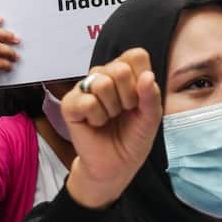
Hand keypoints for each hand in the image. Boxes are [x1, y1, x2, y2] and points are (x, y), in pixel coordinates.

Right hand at [64, 48, 161, 209]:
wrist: (116, 166)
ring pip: (103, 83)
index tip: (140, 99)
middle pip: (120, 69)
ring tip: (110, 118)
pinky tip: (96, 124)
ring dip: (112, 109)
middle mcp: (104, 75)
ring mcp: (85, 87)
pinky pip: (87, 102)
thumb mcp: (151, 117)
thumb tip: (147, 76)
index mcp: (126, 72)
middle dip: (128, 97)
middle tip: (124, 111)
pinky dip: (97, 118)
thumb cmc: (133, 138)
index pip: (136, 55)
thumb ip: (151, 96)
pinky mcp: (70, 104)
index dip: (142, 78)